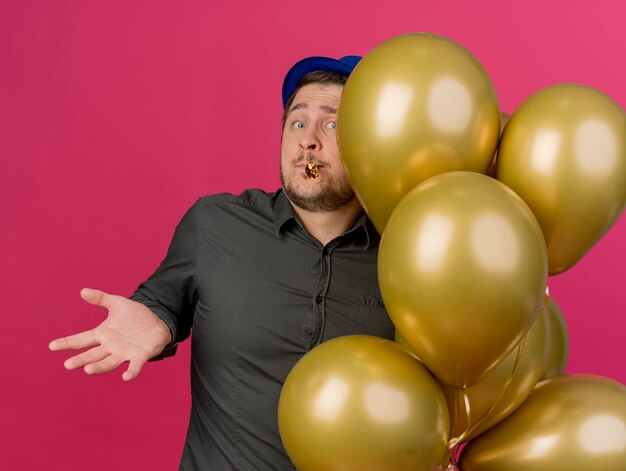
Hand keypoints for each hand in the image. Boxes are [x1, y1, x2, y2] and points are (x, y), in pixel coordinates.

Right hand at [49, 288, 171, 380]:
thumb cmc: (135, 316)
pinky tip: (126, 377)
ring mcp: (124, 353)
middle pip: (92, 355)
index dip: (67, 343)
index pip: (82, 340)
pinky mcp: (140, 356)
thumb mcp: (118, 304)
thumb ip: (101, 299)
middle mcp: (111, 347)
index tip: (52, 346)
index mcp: (103, 335)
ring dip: (99, 367)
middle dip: (80, 360)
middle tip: (68, 365)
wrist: (158, 322)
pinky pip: (135, 366)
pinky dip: (131, 372)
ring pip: (109, 362)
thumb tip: (83, 291)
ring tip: (87, 370)